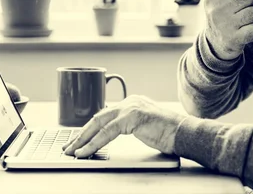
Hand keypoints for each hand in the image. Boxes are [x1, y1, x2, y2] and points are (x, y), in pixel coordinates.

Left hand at [62, 95, 185, 157]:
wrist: (184, 133)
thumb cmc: (168, 133)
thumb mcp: (144, 127)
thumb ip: (128, 126)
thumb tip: (110, 134)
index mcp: (132, 103)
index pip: (105, 115)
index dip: (90, 129)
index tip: (78, 140)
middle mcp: (129, 102)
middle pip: (98, 118)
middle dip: (81, 134)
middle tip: (69, 146)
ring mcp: (130, 108)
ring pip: (99, 124)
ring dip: (83, 139)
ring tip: (72, 151)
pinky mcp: (132, 117)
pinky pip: (107, 132)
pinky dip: (93, 143)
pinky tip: (85, 151)